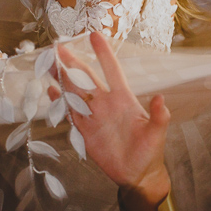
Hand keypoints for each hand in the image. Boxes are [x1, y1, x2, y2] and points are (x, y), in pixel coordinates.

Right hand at [49, 33, 170, 199]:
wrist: (137, 174)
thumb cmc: (150, 152)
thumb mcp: (156, 133)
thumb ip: (158, 116)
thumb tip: (160, 99)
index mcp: (123, 99)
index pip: (111, 70)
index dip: (103, 53)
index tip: (94, 35)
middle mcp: (106, 103)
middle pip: (85, 78)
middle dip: (72, 62)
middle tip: (58, 48)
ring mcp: (94, 116)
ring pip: (74, 93)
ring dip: (62, 78)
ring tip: (49, 64)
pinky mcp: (85, 131)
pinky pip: (70, 113)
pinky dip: (60, 103)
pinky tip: (51, 92)